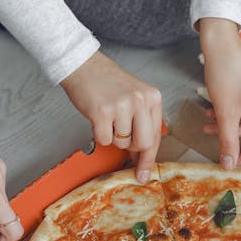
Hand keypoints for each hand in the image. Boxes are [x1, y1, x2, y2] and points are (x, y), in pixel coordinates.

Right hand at [61, 52, 162, 182]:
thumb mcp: (135, 97)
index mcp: (153, 97)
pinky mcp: (102, 112)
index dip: (149, 158)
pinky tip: (98, 117)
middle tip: (120, 136)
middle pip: (142, 144)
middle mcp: (140, 100)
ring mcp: (122, 105)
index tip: (144, 174)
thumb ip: (142, 124)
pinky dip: (99, 134)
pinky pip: (104, 140)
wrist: (84, 66)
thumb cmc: (108, 83)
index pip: (156, 136)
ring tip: (108, 117)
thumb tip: (141, 157)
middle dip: (131, 148)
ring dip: (113, 137)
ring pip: (122, 143)